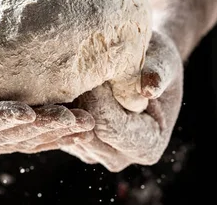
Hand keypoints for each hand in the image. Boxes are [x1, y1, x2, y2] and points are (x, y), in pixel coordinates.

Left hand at [60, 30, 182, 170]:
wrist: (138, 64)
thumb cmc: (156, 60)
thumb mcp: (164, 59)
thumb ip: (158, 72)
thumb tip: (150, 88)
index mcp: (147, 147)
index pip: (109, 127)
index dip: (97, 96)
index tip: (93, 64)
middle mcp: (117, 157)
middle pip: (82, 129)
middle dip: (78, 94)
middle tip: (79, 62)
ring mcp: (90, 151)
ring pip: (63, 127)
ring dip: (63, 96)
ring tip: (74, 67)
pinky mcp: (69, 140)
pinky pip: (52, 123)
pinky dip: (52, 100)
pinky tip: (57, 76)